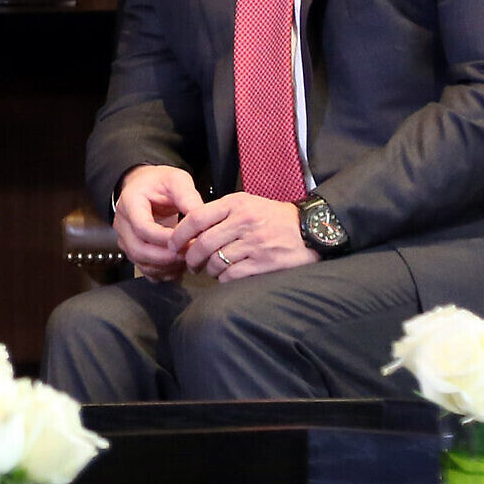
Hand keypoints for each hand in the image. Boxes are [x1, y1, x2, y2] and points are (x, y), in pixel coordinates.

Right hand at [111, 165, 198, 280]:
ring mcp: (125, 239)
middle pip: (138, 249)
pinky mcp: (132, 250)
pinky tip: (178, 266)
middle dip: (166, 257)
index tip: (187, 240)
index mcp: (130, 203)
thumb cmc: (159, 183)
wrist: (146, 187)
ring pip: (141, 262)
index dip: (165, 238)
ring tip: (187, 260)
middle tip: (190, 255)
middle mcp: (122, 223)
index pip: (143, 228)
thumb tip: (201, 217)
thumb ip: (188, 196)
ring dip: (166, 266)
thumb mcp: (176, 180)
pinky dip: (162, 272)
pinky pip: (145, 269)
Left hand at [170, 191, 315, 279]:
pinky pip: (231, 275)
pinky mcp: (264, 263)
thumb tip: (191, 229)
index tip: (172, 244)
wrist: (312, 229)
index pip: (197, 217)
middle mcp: (243, 222)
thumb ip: (221, 213)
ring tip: (210, 270)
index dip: (180, 233)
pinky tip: (226, 276)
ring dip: (208, 269)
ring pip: (215, 261)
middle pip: (203, 243)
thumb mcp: (248, 204)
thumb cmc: (275, 217)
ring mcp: (254, 243)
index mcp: (236, 204)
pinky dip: (223, 278)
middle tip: (190, 264)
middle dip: (191, 257)